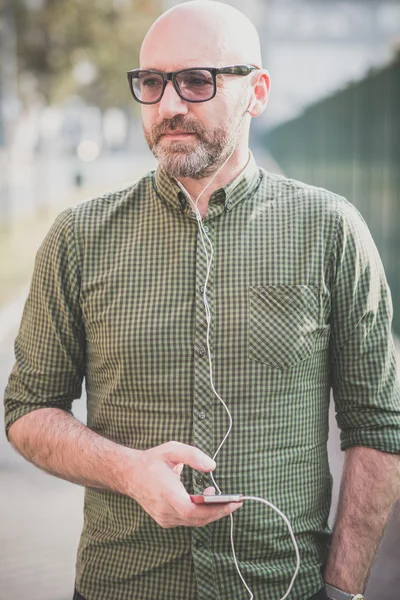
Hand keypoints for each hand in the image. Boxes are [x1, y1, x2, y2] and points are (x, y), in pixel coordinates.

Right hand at [128, 441, 242, 528]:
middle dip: (219, 511)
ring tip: (222, 497)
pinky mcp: (164, 520)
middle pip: (197, 519)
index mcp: (166, 492)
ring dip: (211, 513)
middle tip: (235, 501)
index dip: (215, 509)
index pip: (192, 510)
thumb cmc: (152, 461)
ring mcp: (163, 517)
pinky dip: (200, 515)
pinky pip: (187, 521)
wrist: (129, 474)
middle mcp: (164, 509)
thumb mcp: (172, 449)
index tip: (232, 502)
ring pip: (193, 522)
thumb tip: (212, 466)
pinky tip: (205, 501)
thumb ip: (193, 455)